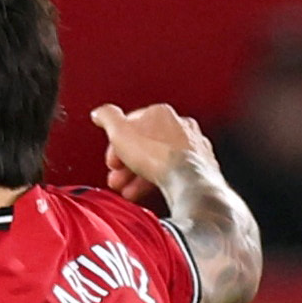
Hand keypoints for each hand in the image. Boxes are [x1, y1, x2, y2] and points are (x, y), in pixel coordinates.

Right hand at [91, 103, 213, 206]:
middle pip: (146, 144)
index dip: (116, 143)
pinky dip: (161, 181)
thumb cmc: (156, 155)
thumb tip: (100, 112)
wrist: (187, 178)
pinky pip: (175, 171)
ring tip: (129, 190)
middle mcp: (180, 124)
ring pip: (160, 159)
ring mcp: (193, 144)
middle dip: (127, 163)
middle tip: (117, 177)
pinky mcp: (201, 164)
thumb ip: (107, 118)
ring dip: (140, 175)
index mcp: (160, 113)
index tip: (111, 160)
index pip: (132, 124)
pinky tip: (150, 190)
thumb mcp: (119, 132)